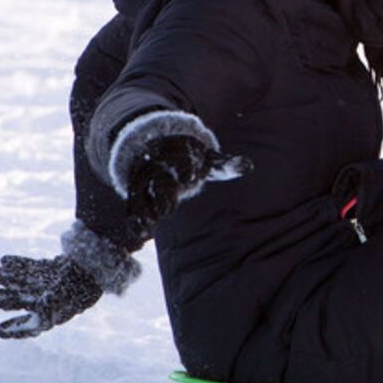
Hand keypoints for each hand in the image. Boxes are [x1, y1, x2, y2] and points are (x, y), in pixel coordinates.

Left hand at [0, 255, 102, 338]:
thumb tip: (36, 316)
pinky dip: (19, 264)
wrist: (99, 262)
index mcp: (55, 314)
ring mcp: (52, 284)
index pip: (32, 326)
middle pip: (22, 302)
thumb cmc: (83, 284)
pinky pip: (32, 267)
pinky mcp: (54, 269)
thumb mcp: (64, 297)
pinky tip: (5, 260)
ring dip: (7, 279)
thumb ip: (48, 307)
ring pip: (24, 283)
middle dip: (3, 299)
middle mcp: (51, 301)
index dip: (16, 330)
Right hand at [124, 135, 251, 228]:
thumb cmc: (190, 159)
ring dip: (145, 207)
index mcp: (178, 156)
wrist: (158, 150)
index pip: (181, 160)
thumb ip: (227, 165)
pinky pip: (133, 202)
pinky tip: (139, 232)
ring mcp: (146, 178)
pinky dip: (135, 216)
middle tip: (168, 210)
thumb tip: (249, 165)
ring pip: (143, 191)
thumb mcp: (209, 160)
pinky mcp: (137, 191)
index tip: (189, 178)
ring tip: (149, 224)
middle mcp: (159, 166)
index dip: (185, 168)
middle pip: (159, 177)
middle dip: (163, 192)